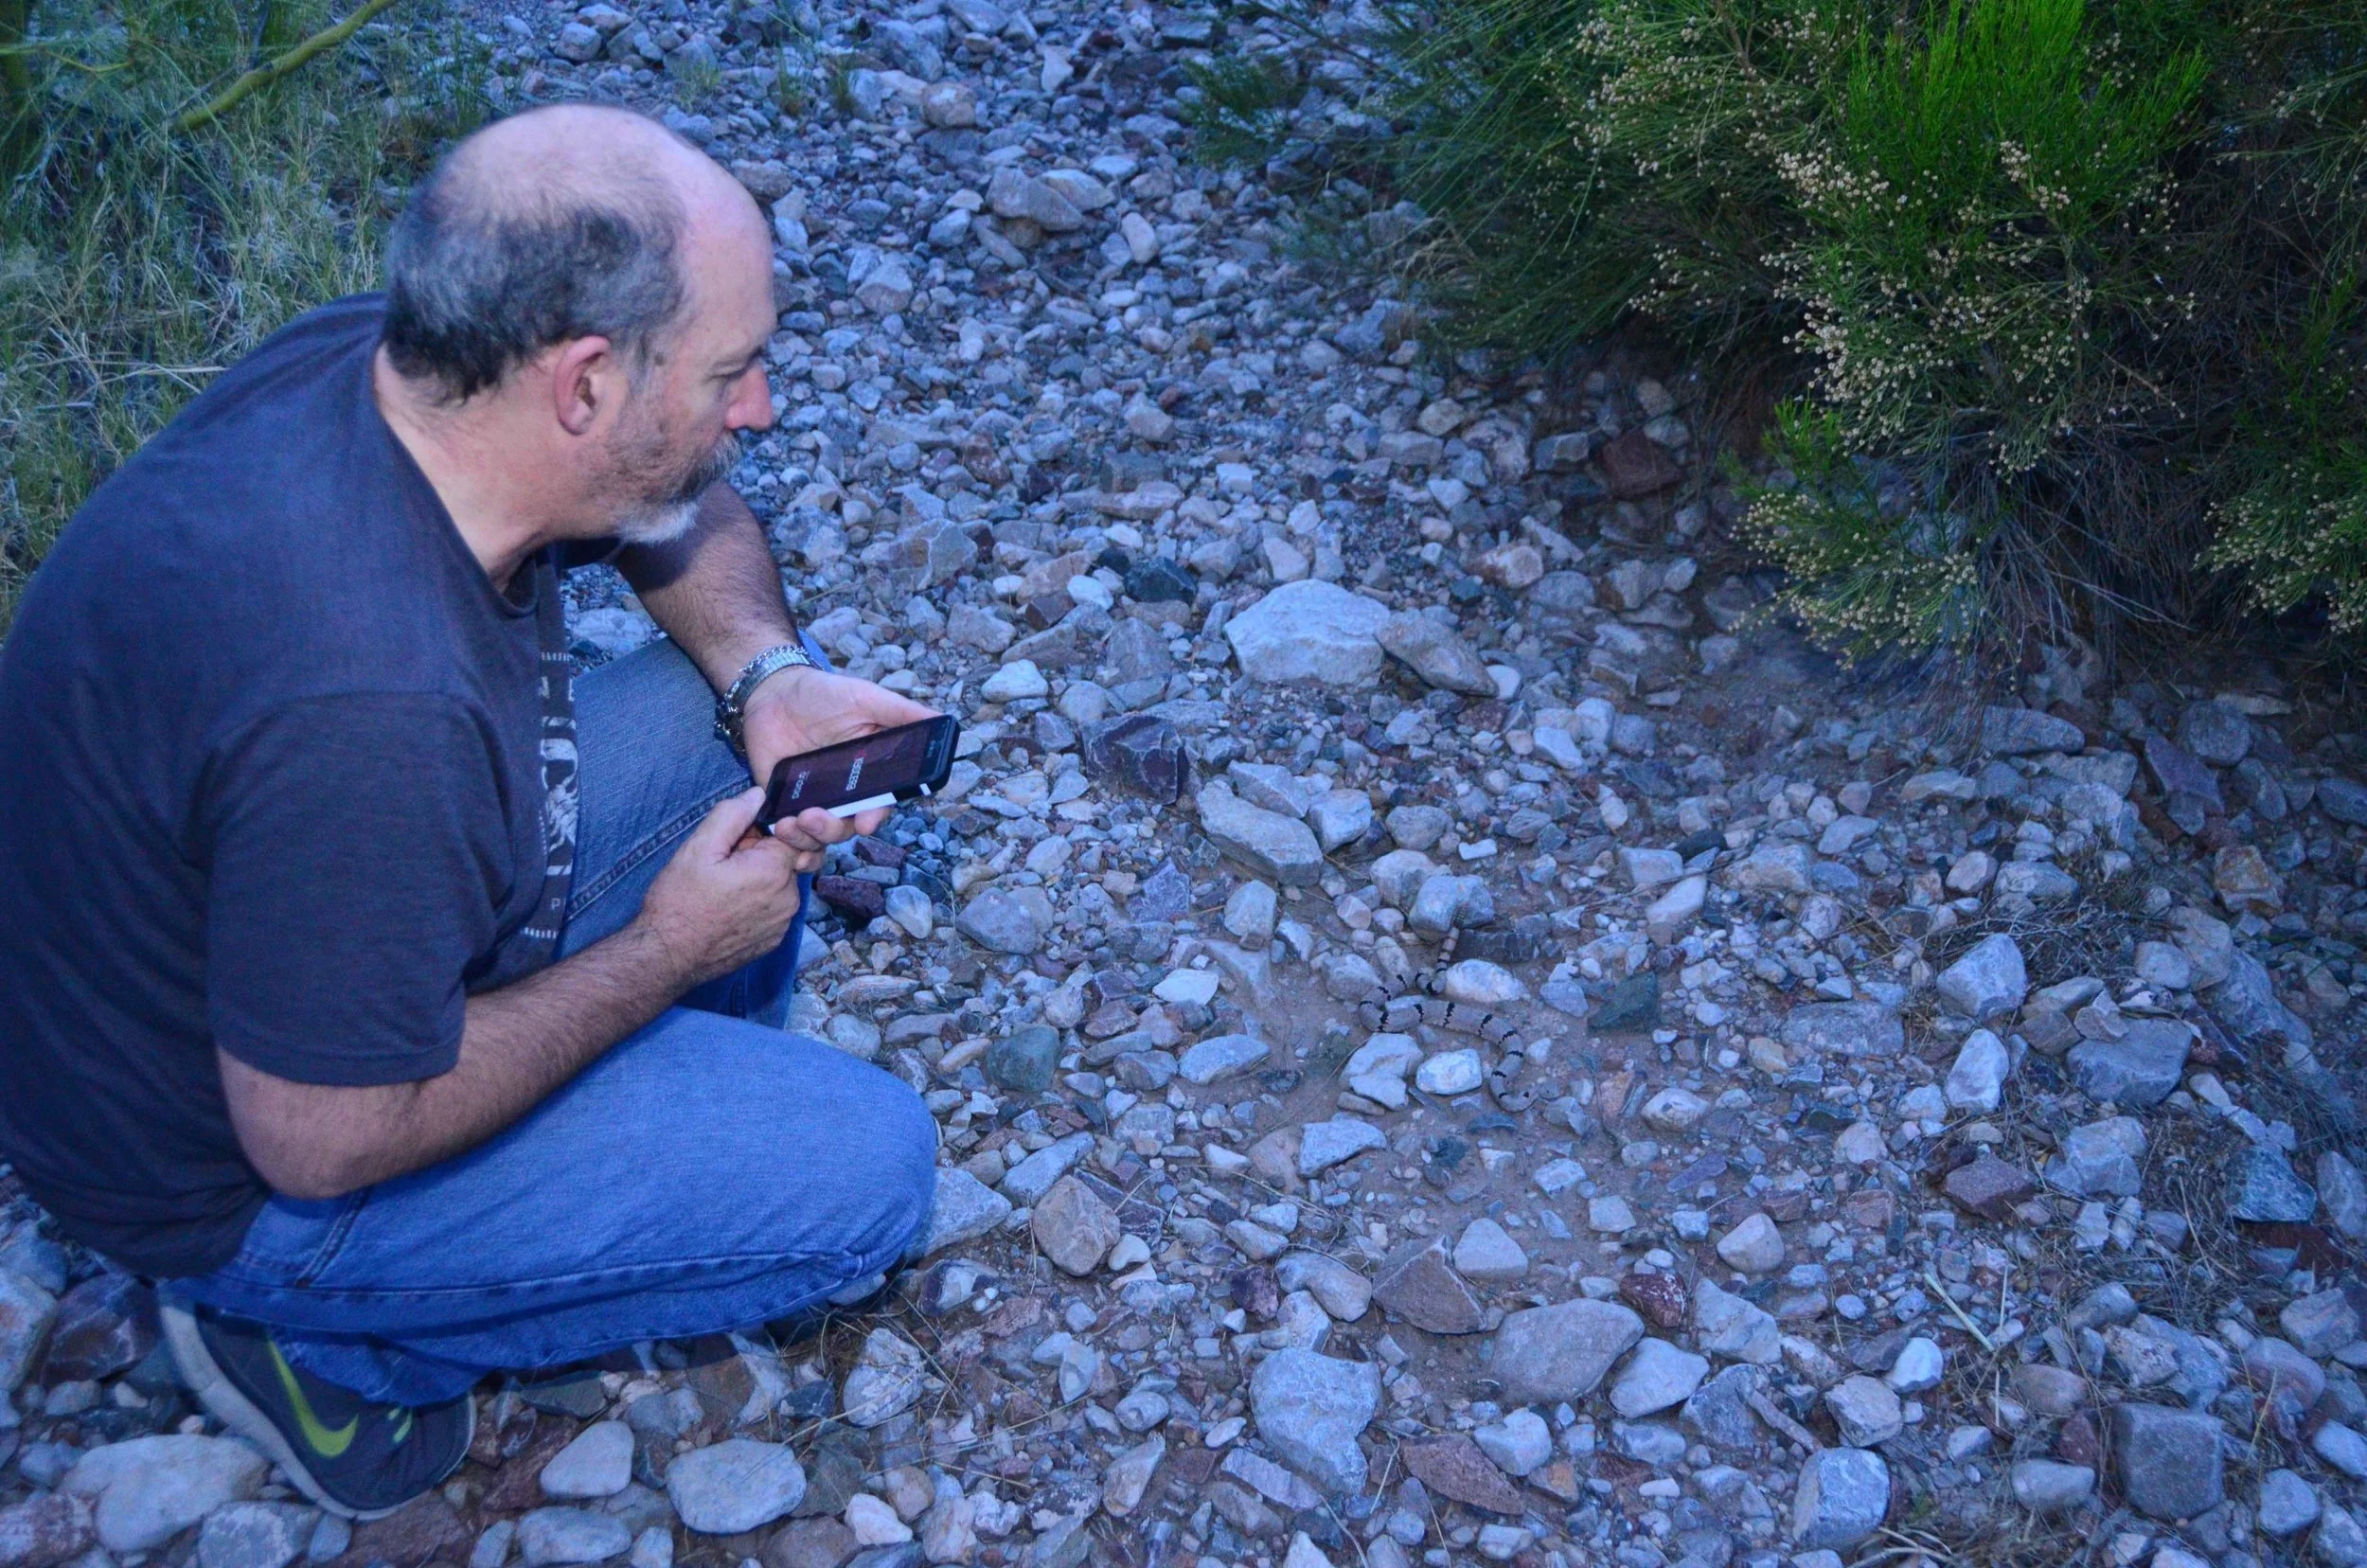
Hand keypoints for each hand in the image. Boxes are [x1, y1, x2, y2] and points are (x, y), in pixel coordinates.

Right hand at [637, 788, 804, 988]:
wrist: (666, 956)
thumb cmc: (678, 902)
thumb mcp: (698, 847)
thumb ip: (732, 815)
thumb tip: (758, 795)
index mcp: (774, 871)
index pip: (791, 834)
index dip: (762, 832)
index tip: (738, 841)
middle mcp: (788, 899)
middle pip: (786, 860)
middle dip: (761, 856)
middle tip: (725, 866)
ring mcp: (782, 924)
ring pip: (781, 885)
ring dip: (760, 880)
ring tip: (724, 889)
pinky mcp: (773, 941)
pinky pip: (775, 909)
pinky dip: (758, 903)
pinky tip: (729, 908)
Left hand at [741, 665, 939, 854]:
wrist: (772, 692)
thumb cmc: (824, 694)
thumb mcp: (865, 698)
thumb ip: (902, 713)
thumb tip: (944, 721)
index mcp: (870, 773)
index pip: (879, 804)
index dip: (874, 817)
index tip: (865, 823)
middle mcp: (845, 793)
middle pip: (848, 827)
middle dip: (833, 829)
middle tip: (813, 817)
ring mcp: (815, 801)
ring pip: (819, 836)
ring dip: (806, 837)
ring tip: (790, 821)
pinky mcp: (785, 804)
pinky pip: (790, 836)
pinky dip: (787, 841)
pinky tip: (779, 829)